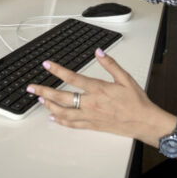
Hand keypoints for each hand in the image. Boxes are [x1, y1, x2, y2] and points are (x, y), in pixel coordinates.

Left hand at [28, 48, 172, 144]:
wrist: (144, 121)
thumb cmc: (136, 101)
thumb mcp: (125, 78)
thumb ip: (110, 64)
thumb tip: (99, 52)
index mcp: (99, 89)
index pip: (73, 78)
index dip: (58, 70)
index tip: (47, 65)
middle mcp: (91, 103)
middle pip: (62, 97)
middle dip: (44, 91)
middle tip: (31, 88)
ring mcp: (90, 116)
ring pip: (63, 112)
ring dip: (49, 105)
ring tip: (40, 100)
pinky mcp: (92, 125)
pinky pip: (72, 124)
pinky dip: (60, 120)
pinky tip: (53, 116)